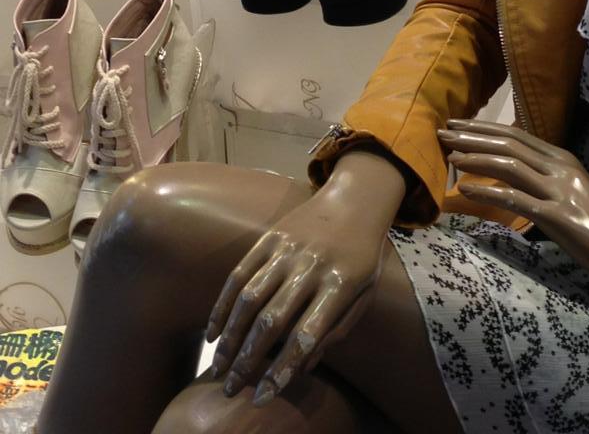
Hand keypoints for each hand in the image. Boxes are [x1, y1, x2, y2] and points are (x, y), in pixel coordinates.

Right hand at [206, 149, 404, 406]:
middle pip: (272, 321)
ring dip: (229, 337)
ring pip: (250, 298)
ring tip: (217, 367)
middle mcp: (311, 266)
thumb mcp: (363, 296)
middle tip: (231, 389)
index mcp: (340, 284)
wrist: (354, 202)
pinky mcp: (269, 238)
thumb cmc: (362, 257)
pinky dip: (222, 305)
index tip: (263, 398)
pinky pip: (240, 273)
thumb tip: (303, 368)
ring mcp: (288, 250)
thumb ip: (336, 331)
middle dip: (248, 360)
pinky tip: (212, 332)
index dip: (283, 370)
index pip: (306, 336)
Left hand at [438, 119, 588, 282]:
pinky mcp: (557, 215)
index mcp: (560, 158)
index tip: (456, 124)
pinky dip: (487, 191)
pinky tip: (465, 190)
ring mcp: (558, 190)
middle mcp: (558, 167)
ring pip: (510, 165)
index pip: (515, 134)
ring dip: (476, 157)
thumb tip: (507, 170)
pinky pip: (516, 199)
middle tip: (442, 132)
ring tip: (450, 155)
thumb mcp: (567, 189)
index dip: (483, 127)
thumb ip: (541, 176)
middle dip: (472, 136)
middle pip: (508, 143)